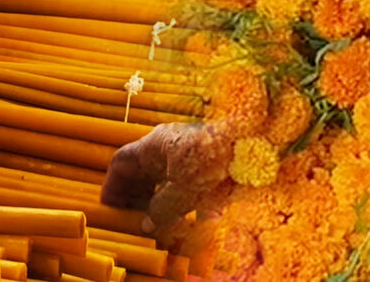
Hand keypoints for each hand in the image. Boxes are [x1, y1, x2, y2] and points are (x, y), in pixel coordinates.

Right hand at [100, 123, 229, 234]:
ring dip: (167, 203)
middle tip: (140, 223)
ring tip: (168, 226)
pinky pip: (194, 182)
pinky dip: (193, 200)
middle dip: (140, 199)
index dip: (114, 185)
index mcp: (155, 145)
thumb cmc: (216, 159)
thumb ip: (161, 208)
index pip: (122, 162)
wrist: (258, 142)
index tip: (111, 208)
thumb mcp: (182, 189)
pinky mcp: (212, 160)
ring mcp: (191, 151)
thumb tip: (148, 223)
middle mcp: (171, 145)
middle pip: (144, 172)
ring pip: (169, 179)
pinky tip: (204, 217)